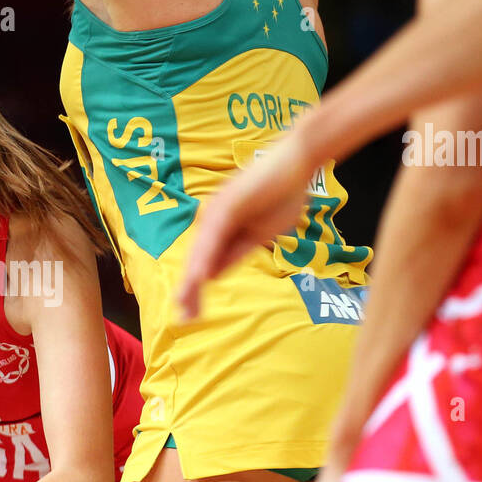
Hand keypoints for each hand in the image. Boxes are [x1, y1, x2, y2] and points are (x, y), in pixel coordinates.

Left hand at [178, 124, 315, 317]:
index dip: (197, 290)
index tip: (192, 315)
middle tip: (184, 319)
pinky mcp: (227, 203)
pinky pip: (213, 235)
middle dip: (190, 290)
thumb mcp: (259, 235)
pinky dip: (205, 257)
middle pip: (197, 260)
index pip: (205, 264)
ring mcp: (217, 210)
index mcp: (220, 228)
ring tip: (183, 303)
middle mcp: (212, 219)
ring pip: (200, 250)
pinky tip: (199, 276)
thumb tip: (212, 276)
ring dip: (191, 278)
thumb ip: (235, 253)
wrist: (298, 162)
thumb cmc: (282, 194)